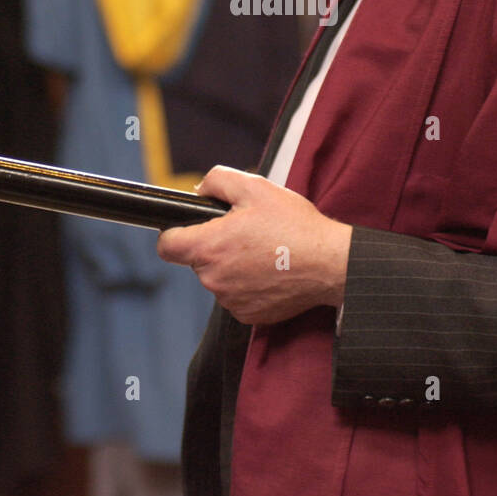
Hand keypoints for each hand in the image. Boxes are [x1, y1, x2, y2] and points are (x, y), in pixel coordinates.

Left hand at [156, 166, 351, 325]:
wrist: (329, 263)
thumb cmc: (294, 225)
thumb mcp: (255, 187)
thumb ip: (217, 180)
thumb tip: (199, 190)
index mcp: (208, 247)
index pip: (167, 246)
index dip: (174, 233)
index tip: (191, 229)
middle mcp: (213, 279)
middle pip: (197, 260)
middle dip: (214, 246)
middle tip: (246, 232)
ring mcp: (230, 301)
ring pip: (219, 278)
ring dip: (233, 266)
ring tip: (264, 251)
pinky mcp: (248, 315)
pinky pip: (237, 296)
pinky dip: (249, 284)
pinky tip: (271, 271)